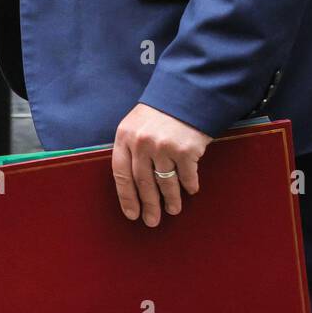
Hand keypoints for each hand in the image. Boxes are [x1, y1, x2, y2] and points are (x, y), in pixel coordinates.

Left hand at [112, 103, 212, 226]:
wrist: (189, 91)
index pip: (120, 173)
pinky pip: (186, 176)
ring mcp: (164, 147)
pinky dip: (189, 185)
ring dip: (170, 200)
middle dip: (149, 205)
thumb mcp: (138, 123)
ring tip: (173, 210)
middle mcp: (142, 143)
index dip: (126, 197)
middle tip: (152, 221)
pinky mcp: (185, 150)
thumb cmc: (162, 110)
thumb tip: (133, 184)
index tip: (132, 214)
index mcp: (125, 136)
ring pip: (165, 183)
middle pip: (143, 183)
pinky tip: (191, 191)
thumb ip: (132, 147)